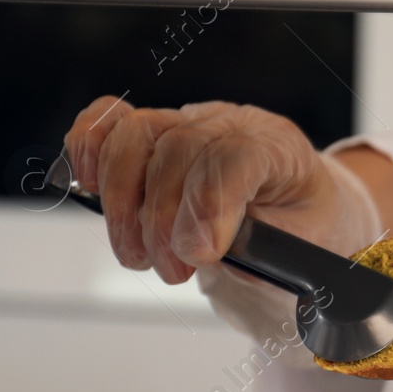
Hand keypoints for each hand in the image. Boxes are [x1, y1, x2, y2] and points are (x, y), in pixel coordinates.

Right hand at [62, 98, 384, 283]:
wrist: (299, 205)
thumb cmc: (301, 221)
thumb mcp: (303, 243)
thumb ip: (264, 247)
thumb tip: (214, 251)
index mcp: (277, 146)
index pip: (234, 156)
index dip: (208, 205)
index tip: (199, 253)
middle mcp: (229, 123)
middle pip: (179, 150)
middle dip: (164, 222)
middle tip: (172, 270)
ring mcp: (187, 121)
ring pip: (136, 136)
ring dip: (124, 203)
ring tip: (138, 255)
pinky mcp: (153, 131)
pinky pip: (109, 121)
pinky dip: (90, 149)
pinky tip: (89, 186)